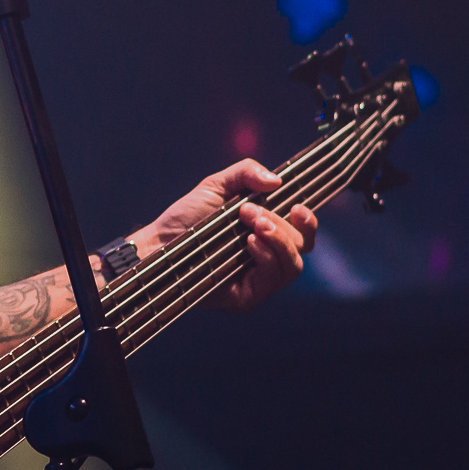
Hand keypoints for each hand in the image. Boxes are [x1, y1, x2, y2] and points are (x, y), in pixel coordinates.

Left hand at [140, 159, 317, 311]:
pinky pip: (271, 279)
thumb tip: (276, 180)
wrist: (159, 242)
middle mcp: (268, 257)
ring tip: (251, 224)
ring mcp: (259, 279)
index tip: (298, 207)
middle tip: (250, 211)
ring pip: (292, 265)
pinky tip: (249, 243)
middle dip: (281, 224)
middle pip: (302, 246)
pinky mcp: (247, 296)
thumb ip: (246, 173)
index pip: (303, 233)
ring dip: (277, 240)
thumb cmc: (187, 216)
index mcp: (268, 233)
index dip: (309, 221)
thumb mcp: (216, 186)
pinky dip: (265, 257)